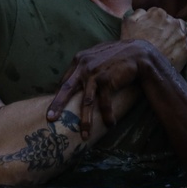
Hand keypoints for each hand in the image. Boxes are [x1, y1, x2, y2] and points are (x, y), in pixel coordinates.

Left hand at [46, 39, 162, 137]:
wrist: (137, 52)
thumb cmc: (115, 56)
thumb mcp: (95, 57)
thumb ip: (84, 66)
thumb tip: (74, 80)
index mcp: (79, 61)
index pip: (64, 82)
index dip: (58, 97)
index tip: (52, 110)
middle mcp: (84, 66)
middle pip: (67, 89)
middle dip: (58, 105)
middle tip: (50, 119)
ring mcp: (95, 73)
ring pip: (87, 101)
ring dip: (85, 120)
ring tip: (84, 135)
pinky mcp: (108, 80)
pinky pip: (105, 103)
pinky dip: (108, 115)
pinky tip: (110, 124)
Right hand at [121, 8, 186, 69]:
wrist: (142, 65)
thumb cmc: (133, 45)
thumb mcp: (127, 24)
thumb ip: (136, 13)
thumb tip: (143, 11)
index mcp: (158, 13)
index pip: (157, 13)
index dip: (152, 21)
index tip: (148, 30)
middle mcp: (172, 21)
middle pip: (169, 19)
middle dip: (164, 26)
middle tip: (156, 38)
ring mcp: (181, 34)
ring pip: (181, 26)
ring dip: (176, 31)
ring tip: (167, 41)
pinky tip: (180, 43)